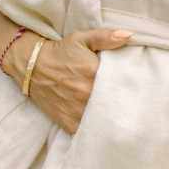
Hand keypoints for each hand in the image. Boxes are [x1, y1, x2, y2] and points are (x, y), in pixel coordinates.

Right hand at [1, 25, 132, 132]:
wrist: (32, 67)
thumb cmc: (60, 52)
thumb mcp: (82, 39)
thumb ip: (107, 37)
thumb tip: (130, 36)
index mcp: (93, 73)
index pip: (120, 84)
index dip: (130, 87)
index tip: (136, 88)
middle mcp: (85, 94)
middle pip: (114, 104)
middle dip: (123, 104)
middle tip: (131, 104)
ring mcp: (77, 111)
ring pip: (103, 120)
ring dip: (110, 119)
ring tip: (119, 117)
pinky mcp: (69, 123)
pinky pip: (89, 132)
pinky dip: (96, 130)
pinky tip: (102, 126)